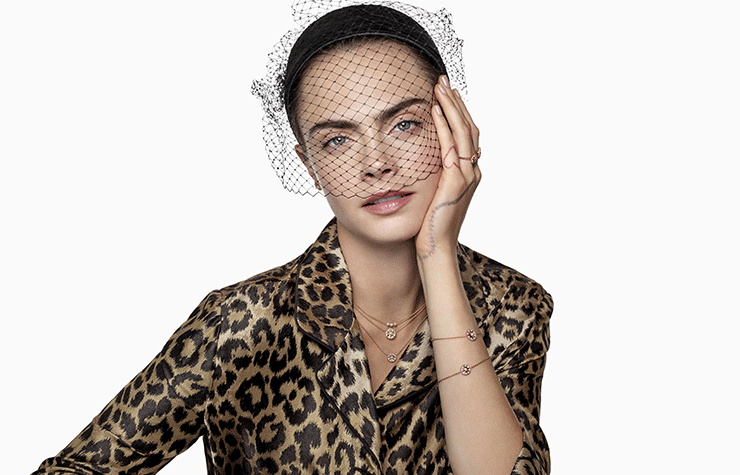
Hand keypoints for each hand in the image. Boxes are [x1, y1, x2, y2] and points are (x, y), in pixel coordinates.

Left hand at [416, 75, 481, 260]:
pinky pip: (451, 146)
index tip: (446, 93)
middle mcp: (471, 171)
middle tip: (444, 80)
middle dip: (456, 102)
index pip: (467, 134)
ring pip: (463, 131)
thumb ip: (433, 177)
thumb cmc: (430, 227)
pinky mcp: (455, 182)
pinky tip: (435, 109)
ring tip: (440, 86)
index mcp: (467, 173)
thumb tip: (421, 163)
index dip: (458, 112)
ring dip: (451, 106)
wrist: (435, 250)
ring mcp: (465, 176)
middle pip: (469, 127)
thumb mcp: (432, 195)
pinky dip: (444, 125)